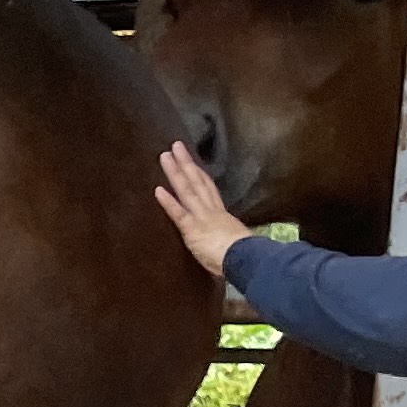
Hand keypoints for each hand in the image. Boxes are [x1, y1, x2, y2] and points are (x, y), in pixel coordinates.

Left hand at [154, 142, 249, 279]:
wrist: (249, 260)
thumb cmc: (245, 257)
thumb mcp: (238, 242)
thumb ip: (230, 237)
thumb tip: (231, 241)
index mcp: (222, 215)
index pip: (209, 191)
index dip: (200, 176)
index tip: (192, 164)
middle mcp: (212, 211)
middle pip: (198, 182)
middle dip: (186, 164)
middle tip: (175, 146)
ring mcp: (202, 218)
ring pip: (187, 190)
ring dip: (175, 172)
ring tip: (165, 156)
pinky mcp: (193, 229)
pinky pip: (178, 213)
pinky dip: (168, 201)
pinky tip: (157, 189)